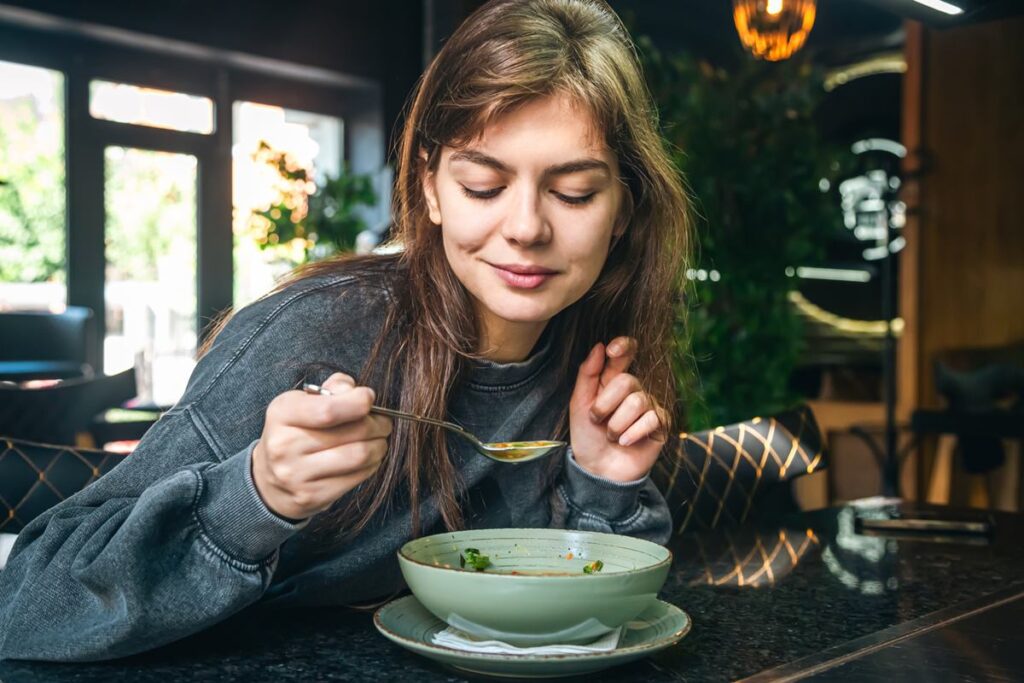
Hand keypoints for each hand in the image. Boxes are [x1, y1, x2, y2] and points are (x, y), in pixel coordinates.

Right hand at [252, 372, 391, 520]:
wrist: (269, 480)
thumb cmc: (295, 432)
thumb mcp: (302, 403)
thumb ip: (331, 390)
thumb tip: (353, 390)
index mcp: (282, 414)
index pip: (328, 410)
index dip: (358, 402)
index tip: (369, 398)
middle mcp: (284, 445)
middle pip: (353, 432)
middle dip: (378, 424)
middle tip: (384, 422)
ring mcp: (296, 475)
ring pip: (359, 456)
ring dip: (379, 446)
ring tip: (379, 440)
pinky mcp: (312, 496)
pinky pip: (356, 477)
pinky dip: (372, 465)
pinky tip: (369, 458)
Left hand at [569, 337, 667, 482]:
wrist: (598, 469)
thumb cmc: (587, 436)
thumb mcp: (579, 404)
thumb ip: (588, 374)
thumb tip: (599, 346)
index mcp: (613, 380)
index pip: (625, 353)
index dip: (623, 346)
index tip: (612, 350)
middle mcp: (634, 390)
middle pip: (627, 381)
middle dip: (606, 404)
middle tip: (597, 421)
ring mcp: (649, 406)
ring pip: (638, 402)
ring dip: (617, 424)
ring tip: (612, 436)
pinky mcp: (661, 424)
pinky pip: (651, 419)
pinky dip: (633, 433)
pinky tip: (626, 442)